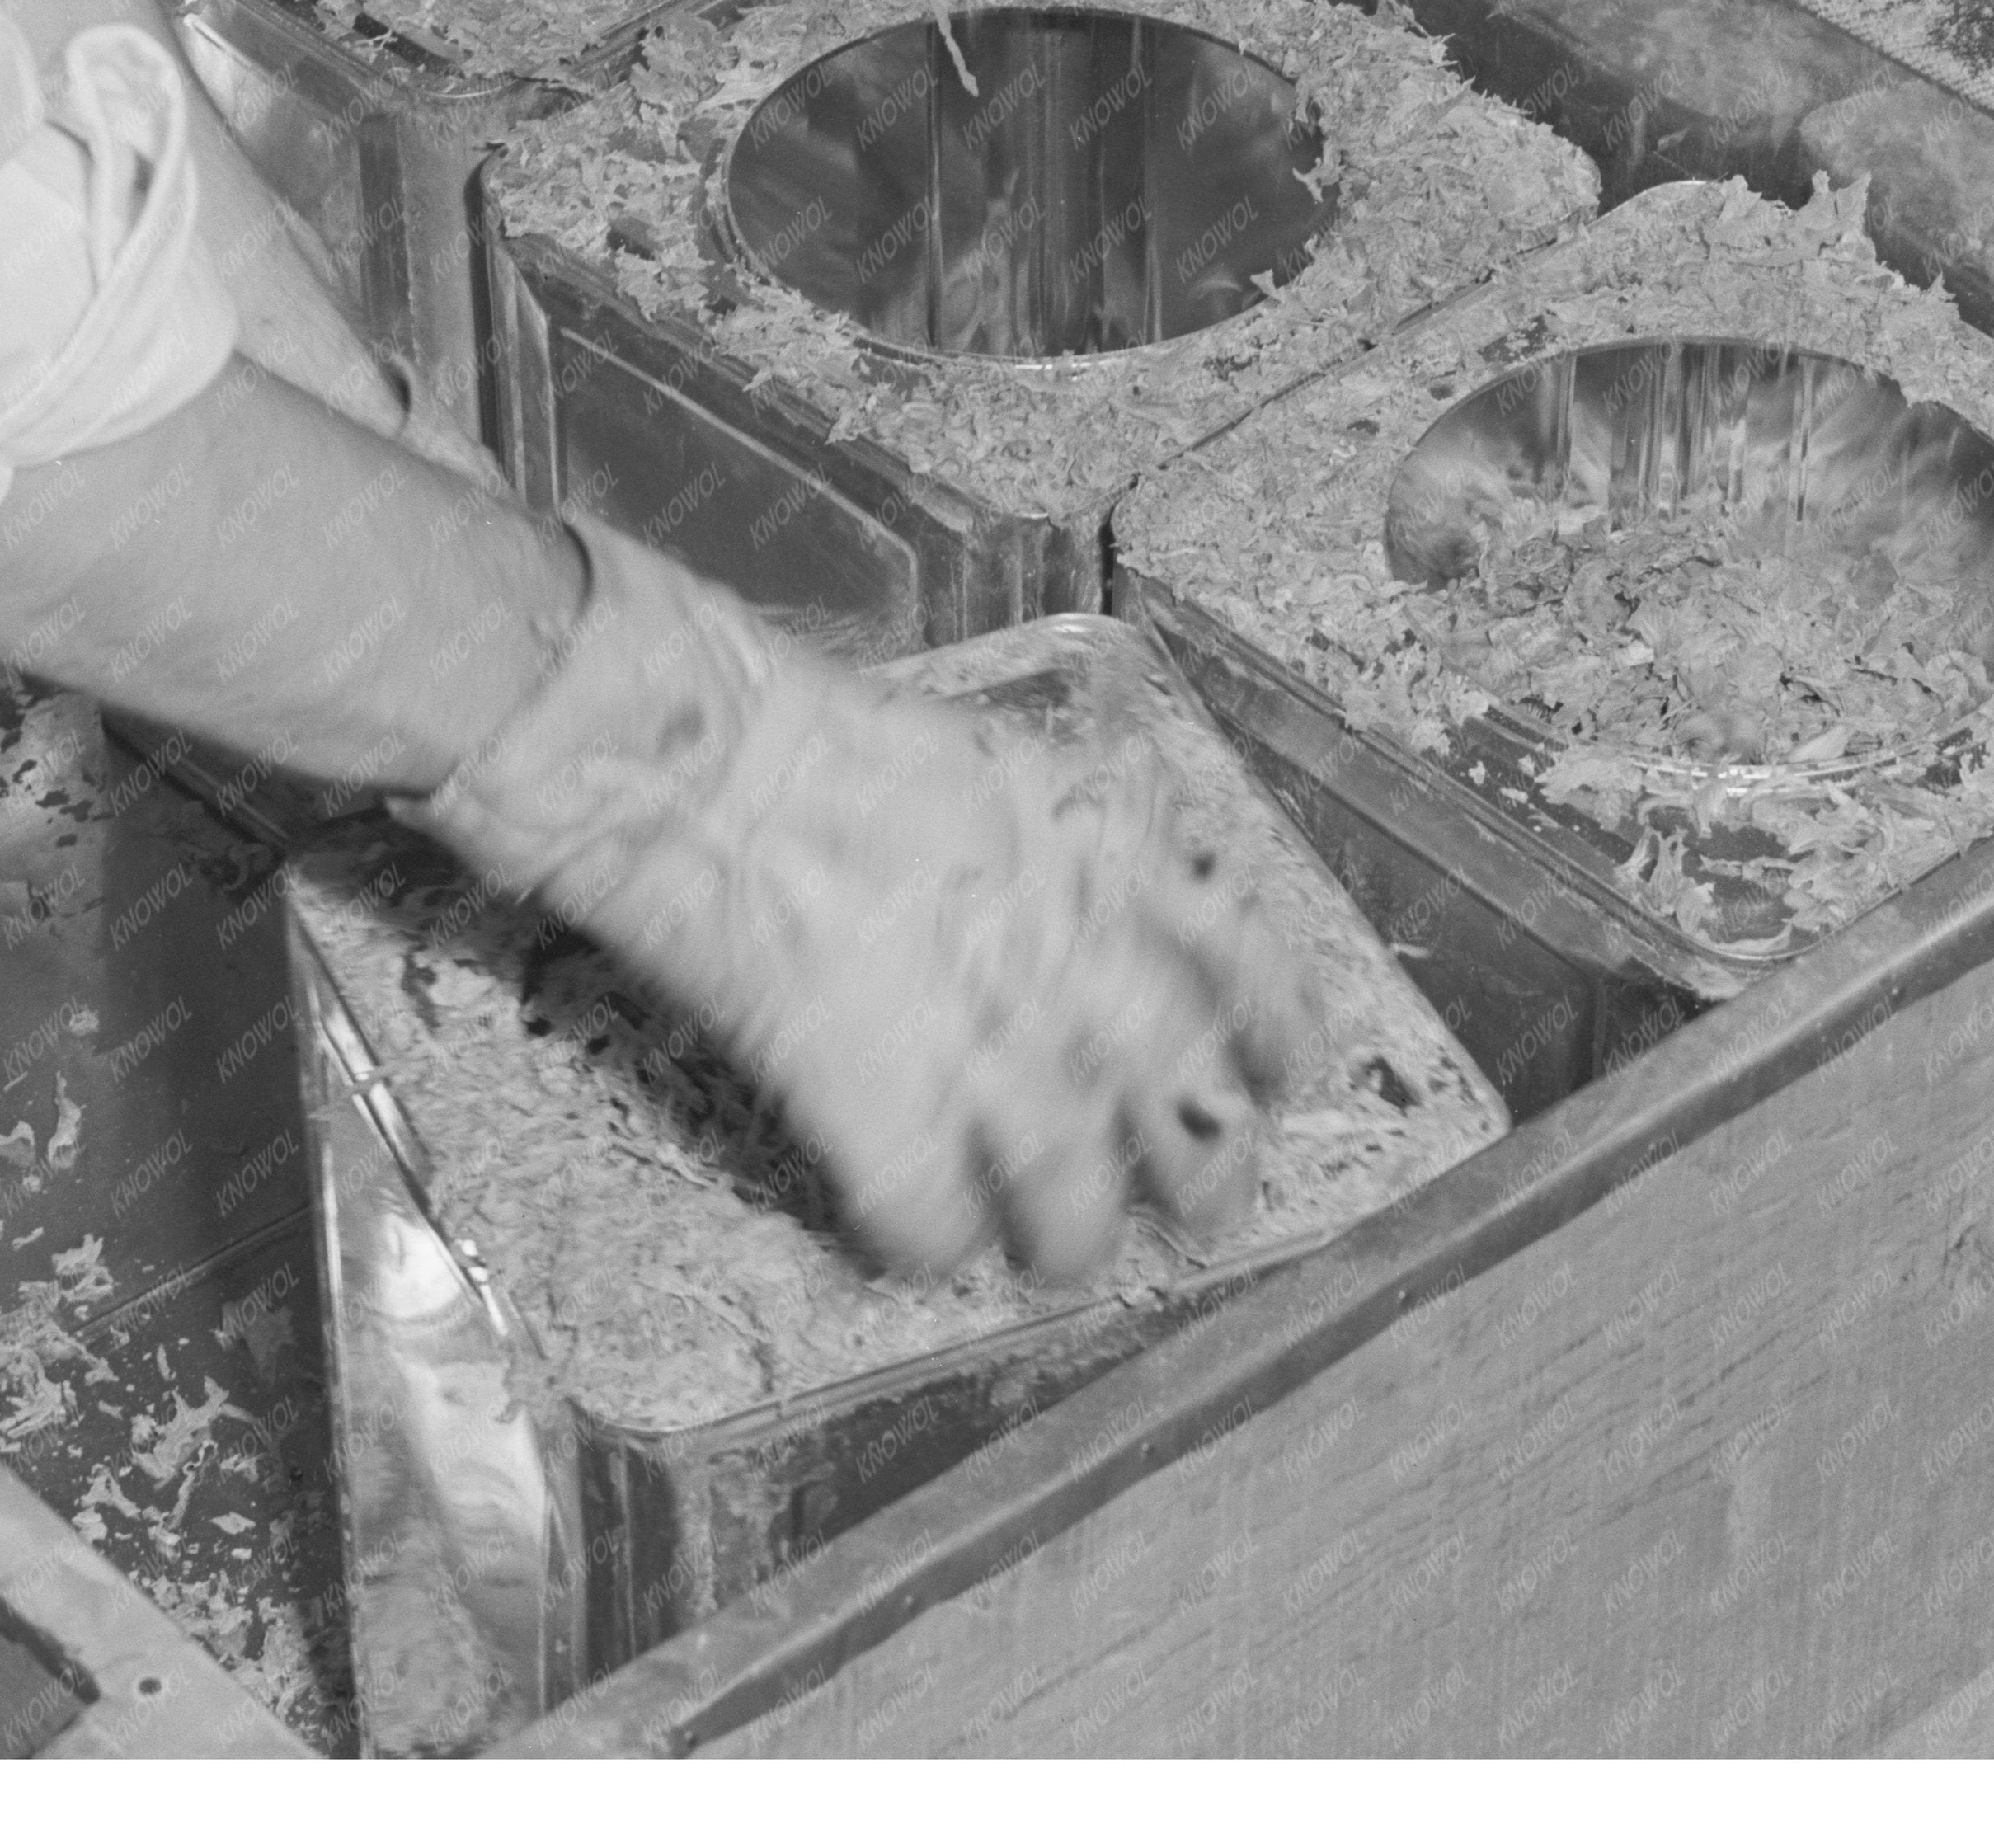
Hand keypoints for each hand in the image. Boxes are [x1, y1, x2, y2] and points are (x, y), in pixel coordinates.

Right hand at [407, 529, 1326, 1281]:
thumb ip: (1089, 854)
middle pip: (1191, 1131)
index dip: (1281, 1045)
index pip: (1256, 978)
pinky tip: (904, 1223)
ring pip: (1076, 1218)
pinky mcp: (881, 1121)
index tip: (1279, 1080)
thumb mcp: (1009, 766)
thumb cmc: (841, 745)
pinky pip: (932, 1238)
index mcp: (1114, 875)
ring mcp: (985, 1060)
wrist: (712, 767)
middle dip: (1201, 1187)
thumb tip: (1133, 920)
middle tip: (1183, 1208)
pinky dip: (922, 1247)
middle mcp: (1079, 976)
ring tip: (1044, 1245)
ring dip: (1066, 1244)